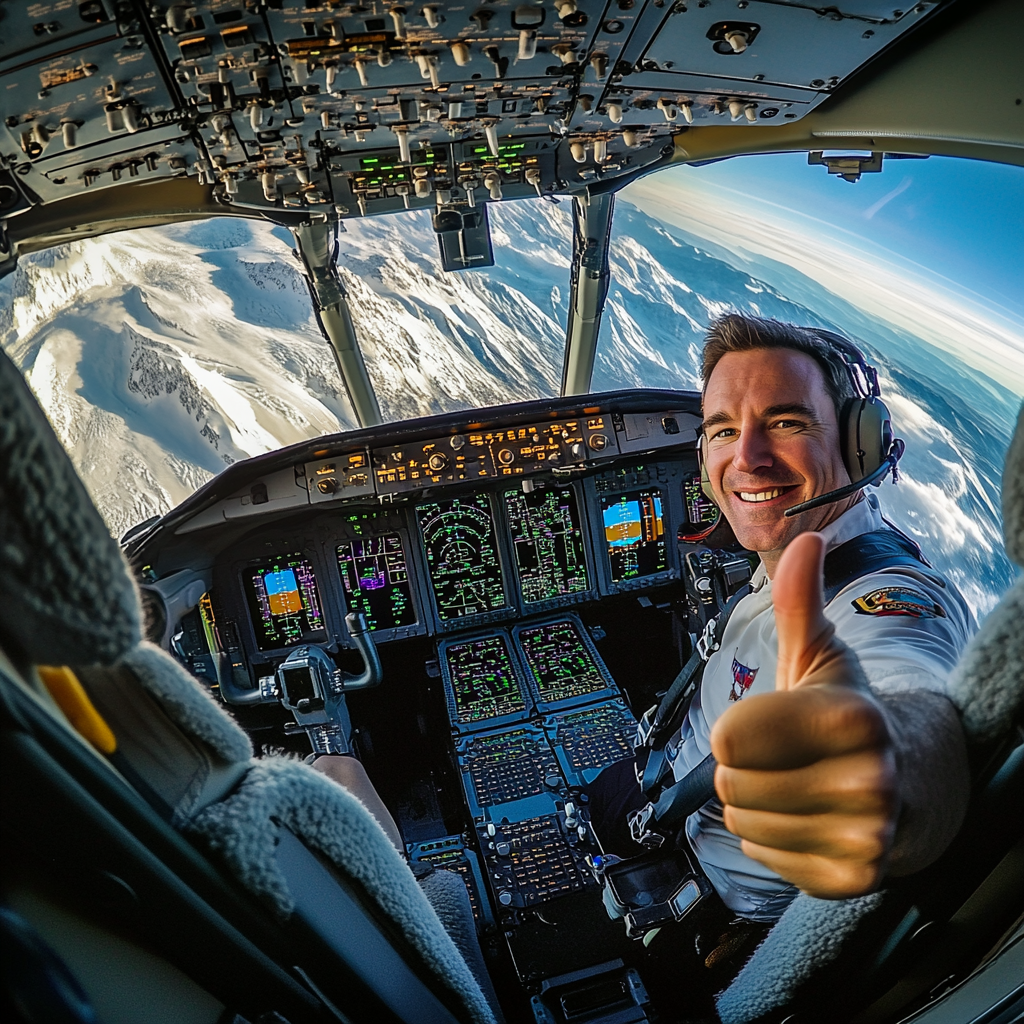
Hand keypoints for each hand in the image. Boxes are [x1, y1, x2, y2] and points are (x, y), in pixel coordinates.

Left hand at [710, 533, 897, 898]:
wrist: (910, 780)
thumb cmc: (848, 711)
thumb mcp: (820, 654)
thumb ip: (801, 599)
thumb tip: (806, 538)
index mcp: (849, 717)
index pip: (729, 738)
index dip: (739, 728)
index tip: (771, 722)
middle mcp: (866, 779)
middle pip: (729, 784)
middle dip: (745, 769)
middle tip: (786, 758)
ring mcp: (863, 834)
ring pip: (742, 823)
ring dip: (755, 804)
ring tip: (797, 785)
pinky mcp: (852, 877)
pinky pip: (763, 857)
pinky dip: (773, 840)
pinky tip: (808, 817)